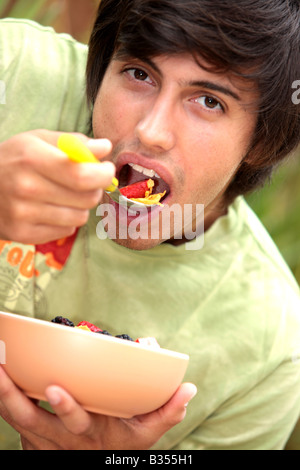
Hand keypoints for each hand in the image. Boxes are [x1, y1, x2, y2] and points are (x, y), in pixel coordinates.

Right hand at [0, 130, 114, 243]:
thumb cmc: (14, 159)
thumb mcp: (38, 140)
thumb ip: (74, 143)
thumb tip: (105, 148)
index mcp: (32, 158)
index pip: (82, 176)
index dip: (103, 174)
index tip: (107, 169)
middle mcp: (27, 188)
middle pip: (86, 198)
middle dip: (94, 188)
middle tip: (86, 181)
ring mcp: (23, 214)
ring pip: (80, 217)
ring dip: (80, 206)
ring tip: (65, 195)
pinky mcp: (23, 234)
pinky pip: (66, 231)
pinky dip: (66, 220)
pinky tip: (52, 209)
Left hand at [0, 366, 196, 449]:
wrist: (97, 461)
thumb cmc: (120, 444)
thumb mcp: (146, 435)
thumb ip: (167, 412)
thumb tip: (188, 388)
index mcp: (91, 434)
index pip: (76, 423)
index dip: (66, 407)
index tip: (55, 387)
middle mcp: (60, 439)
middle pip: (30, 420)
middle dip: (13, 396)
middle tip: (0, 368)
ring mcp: (41, 438)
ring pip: (14, 417)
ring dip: (1, 391)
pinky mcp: (30, 435)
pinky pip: (10, 415)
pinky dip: (2, 396)